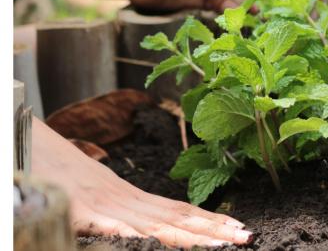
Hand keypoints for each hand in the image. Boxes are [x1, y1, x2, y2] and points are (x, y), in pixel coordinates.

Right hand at [31, 118, 251, 247]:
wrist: (27, 139)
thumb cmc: (61, 169)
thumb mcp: (97, 191)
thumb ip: (121, 211)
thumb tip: (144, 229)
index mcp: (131, 196)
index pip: (180, 210)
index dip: (211, 221)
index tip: (240, 230)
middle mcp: (125, 200)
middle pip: (177, 218)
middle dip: (214, 232)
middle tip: (247, 238)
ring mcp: (103, 204)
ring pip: (154, 225)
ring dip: (190, 237)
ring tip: (225, 244)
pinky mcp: (77, 210)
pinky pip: (105, 225)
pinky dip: (128, 234)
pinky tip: (147, 243)